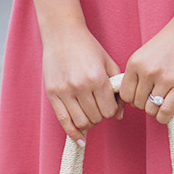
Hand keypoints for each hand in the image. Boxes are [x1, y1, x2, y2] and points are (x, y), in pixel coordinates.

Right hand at [42, 24, 121, 144]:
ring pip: (81, 122)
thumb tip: (121, 114)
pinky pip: (63, 121)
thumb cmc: (88, 47)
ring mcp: (64, 91)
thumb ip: (117, 88)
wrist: (62, 34)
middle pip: (96, 117)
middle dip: (101, 116)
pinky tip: (80, 139)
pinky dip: (73, 133)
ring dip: (89, 123)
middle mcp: (80, 86)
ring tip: (90, 114)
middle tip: (99, 107)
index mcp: (97, 78)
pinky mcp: (52, 93)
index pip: (109, 110)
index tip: (109, 104)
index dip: (112, 110)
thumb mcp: (108, 62)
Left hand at [120, 13, 173, 125]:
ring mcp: (164, 79)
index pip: (125, 94)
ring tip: (164, 101)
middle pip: (138, 104)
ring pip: (151, 110)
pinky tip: (168, 112)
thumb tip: (134, 97)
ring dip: (157, 110)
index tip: (142, 96)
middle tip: (156, 97)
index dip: (133, 99)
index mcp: (135, 62)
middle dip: (146, 104)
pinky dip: (165, 117)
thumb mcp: (147, 52)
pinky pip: (166, 112)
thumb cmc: (172, 38)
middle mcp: (147, 71)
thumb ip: (139, 72)